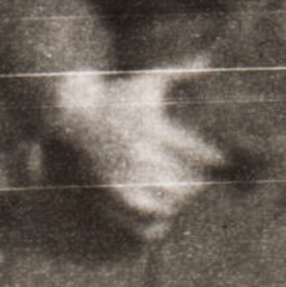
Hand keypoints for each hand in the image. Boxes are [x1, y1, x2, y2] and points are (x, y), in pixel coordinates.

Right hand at [50, 67, 225, 234]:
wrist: (68, 117)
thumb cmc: (114, 98)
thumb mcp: (146, 81)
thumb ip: (180, 72)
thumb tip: (210, 61)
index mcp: (153, 128)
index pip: (201, 154)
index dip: (215, 159)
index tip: (217, 159)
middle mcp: (139, 154)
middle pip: (189, 183)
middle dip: (197, 183)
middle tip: (198, 179)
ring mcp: (123, 177)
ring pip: (169, 206)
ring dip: (178, 203)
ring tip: (176, 195)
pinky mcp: (109, 196)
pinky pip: (143, 223)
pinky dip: (157, 225)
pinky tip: (158, 213)